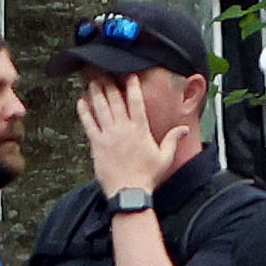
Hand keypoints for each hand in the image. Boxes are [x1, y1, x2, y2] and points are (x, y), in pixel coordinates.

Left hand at [76, 76, 192, 200]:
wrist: (129, 191)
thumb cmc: (148, 176)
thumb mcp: (165, 157)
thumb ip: (173, 139)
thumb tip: (185, 129)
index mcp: (140, 130)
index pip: (136, 102)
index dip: (133, 87)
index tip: (129, 76)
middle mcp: (123, 129)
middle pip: (115, 101)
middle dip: (110, 85)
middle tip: (104, 73)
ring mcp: (108, 135)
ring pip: (100, 109)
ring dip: (96, 93)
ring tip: (92, 81)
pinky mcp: (96, 144)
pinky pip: (88, 123)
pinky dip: (84, 111)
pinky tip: (80, 101)